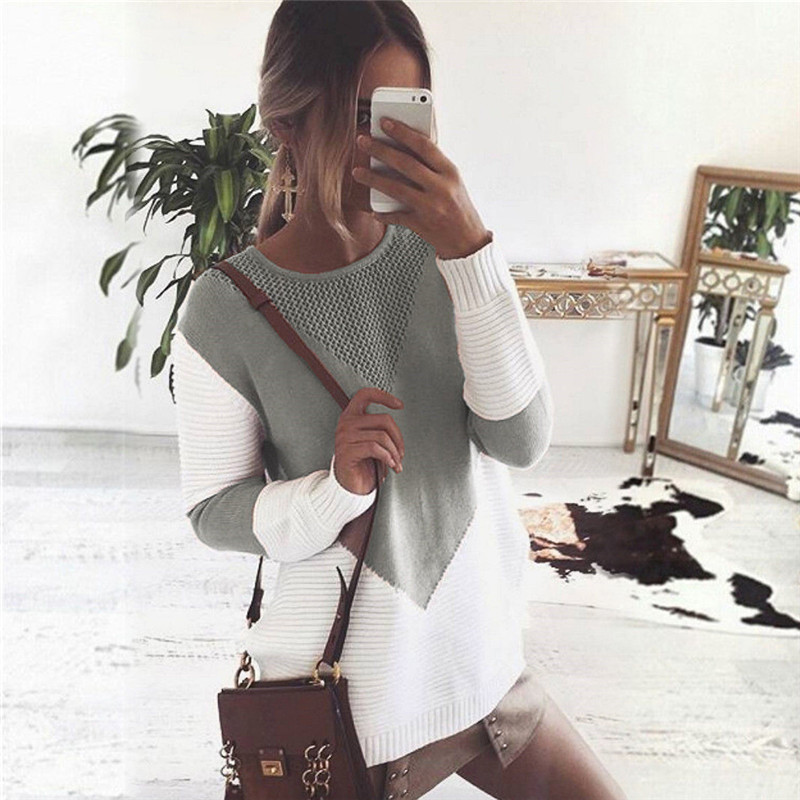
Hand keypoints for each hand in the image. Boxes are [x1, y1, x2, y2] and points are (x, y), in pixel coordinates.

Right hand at [333, 387, 404, 494]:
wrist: (350, 484)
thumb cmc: (362, 461)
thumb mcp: (371, 439)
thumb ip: (379, 427)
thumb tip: (397, 428)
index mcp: (351, 416)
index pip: (365, 395)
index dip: (384, 396)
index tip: (399, 404)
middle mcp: (346, 423)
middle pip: (384, 419)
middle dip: (398, 438)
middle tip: (401, 452)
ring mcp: (344, 437)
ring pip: (382, 436)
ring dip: (394, 452)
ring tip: (396, 462)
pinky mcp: (346, 451)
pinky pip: (374, 448)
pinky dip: (387, 458)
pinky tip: (390, 464)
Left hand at [351, 118, 493, 259]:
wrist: (468, 242)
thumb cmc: (458, 208)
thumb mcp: (453, 182)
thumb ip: (433, 167)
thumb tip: (404, 148)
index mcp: (450, 172)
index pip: (424, 145)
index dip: (402, 132)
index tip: (385, 122)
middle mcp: (441, 188)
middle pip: (405, 164)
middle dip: (381, 150)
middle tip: (362, 142)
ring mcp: (431, 207)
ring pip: (396, 189)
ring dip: (373, 179)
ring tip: (357, 171)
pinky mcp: (422, 225)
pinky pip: (396, 216)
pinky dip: (383, 213)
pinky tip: (373, 209)